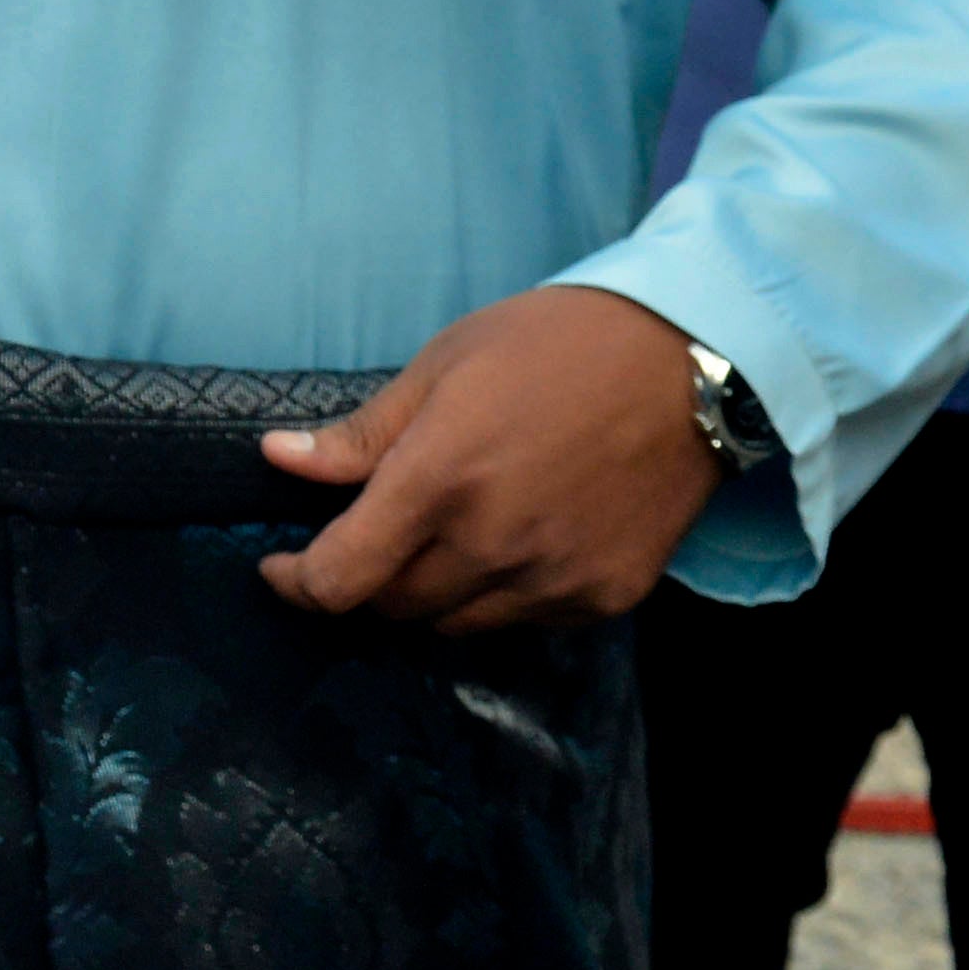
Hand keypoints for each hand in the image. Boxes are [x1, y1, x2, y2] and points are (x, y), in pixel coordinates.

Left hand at [264, 283, 715, 625]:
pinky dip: (496, 595)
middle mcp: (494, 544)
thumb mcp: (442, 368)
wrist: (689, 362)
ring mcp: (555, 579)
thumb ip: (362, 434)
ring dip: (428, 593)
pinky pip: (524, 619)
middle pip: (394, 607)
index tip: (283, 568)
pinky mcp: (606, 596)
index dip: (297, 584)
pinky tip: (505, 544)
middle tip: (362, 540)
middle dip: (362, 583)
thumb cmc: (554, 345)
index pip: (341, 580)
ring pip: (456, 623)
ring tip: (436, 537)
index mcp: (440, 482)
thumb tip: (279, 460)